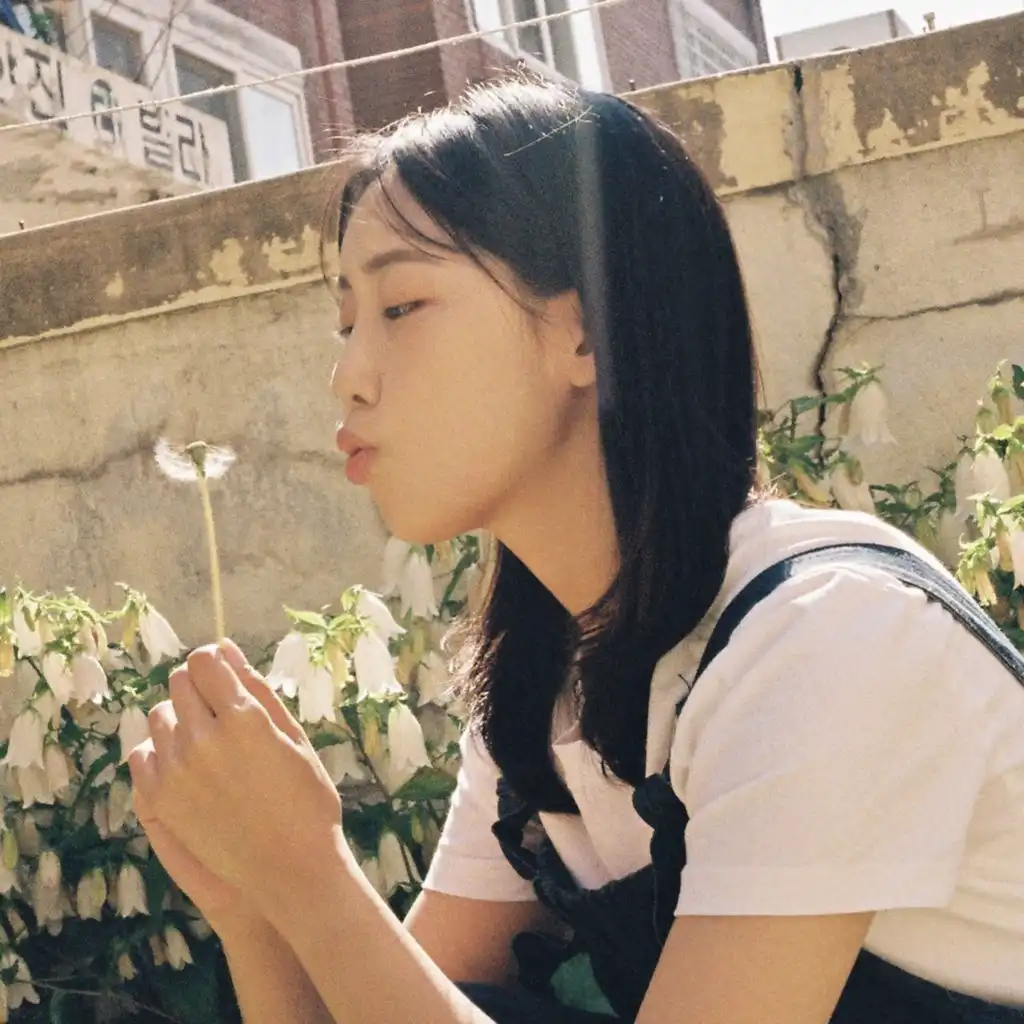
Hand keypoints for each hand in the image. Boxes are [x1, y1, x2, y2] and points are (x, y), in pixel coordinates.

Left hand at [128, 640, 345, 922]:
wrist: (291, 870)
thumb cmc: (307, 799)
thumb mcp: (294, 737)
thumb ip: (257, 689)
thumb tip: (224, 647)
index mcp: (243, 717)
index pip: (205, 661)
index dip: (216, 665)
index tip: (227, 679)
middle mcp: (203, 738)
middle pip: (179, 683)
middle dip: (199, 689)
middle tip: (223, 715)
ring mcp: (176, 771)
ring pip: (159, 717)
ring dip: (180, 719)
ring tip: (208, 745)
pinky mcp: (160, 800)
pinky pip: (142, 754)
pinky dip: (161, 752)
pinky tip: (189, 768)